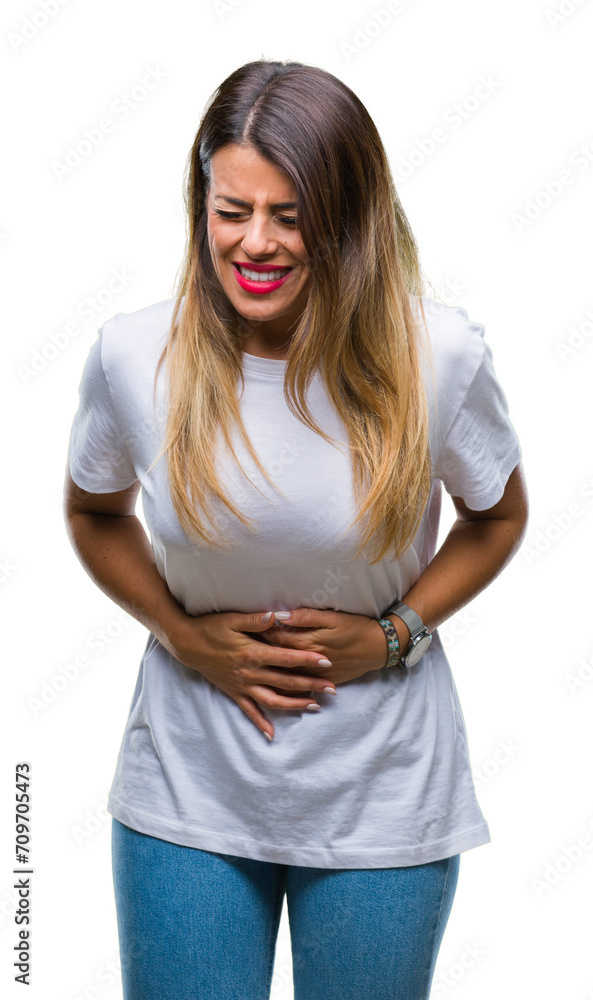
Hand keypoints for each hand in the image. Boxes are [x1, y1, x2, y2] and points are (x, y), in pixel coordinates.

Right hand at [170, 610, 339, 740]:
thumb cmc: (211, 628)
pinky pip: (249, 712)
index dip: (308, 659)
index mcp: (253, 653)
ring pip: (273, 700)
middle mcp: (250, 673)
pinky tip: (272, 734)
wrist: (187, 644)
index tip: (327, 661)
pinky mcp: (234, 693)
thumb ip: (256, 620)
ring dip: (295, 705)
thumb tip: (277, 616)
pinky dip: (261, 723)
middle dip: (311, 685)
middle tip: (333, 688)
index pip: (286, 658)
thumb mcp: (232, 619)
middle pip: (286, 682)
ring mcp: (242, 686)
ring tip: (315, 706)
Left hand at [255, 607, 389, 685]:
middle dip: (261, 654)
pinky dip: (287, 689)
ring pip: (286, 677)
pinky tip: (275, 689)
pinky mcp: (324, 682)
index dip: (260, 633)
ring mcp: (316, 676)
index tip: (246, 628)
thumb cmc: (356, 627)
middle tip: (243, 648)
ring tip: (254, 668)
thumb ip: (304, 617)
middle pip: (277, 659)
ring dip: (270, 672)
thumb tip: (279, 616)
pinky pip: (300, 689)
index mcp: (308, 643)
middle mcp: (308, 663)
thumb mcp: (332, 618)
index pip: (276, 639)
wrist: (379, 648)